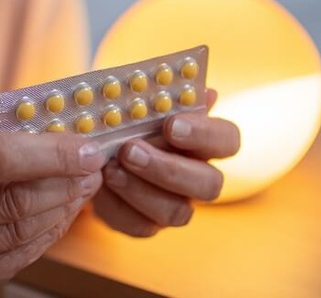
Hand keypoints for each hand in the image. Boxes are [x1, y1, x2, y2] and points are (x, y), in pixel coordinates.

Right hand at [0, 128, 104, 297]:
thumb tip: (53, 134)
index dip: (50, 153)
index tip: (85, 146)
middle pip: (17, 199)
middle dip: (67, 181)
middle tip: (94, 166)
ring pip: (24, 230)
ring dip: (65, 207)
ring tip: (83, 188)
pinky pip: (20, 257)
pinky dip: (49, 234)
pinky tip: (61, 216)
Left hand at [93, 89, 239, 236]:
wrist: (93, 149)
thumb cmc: (127, 119)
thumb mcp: (142, 102)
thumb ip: (168, 97)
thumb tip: (205, 93)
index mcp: (205, 142)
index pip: (227, 140)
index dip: (204, 134)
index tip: (171, 124)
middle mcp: (198, 177)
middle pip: (209, 184)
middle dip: (168, 168)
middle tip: (130, 149)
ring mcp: (175, 205)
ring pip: (176, 211)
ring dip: (140, 189)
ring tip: (110, 168)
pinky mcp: (146, 225)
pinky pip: (140, 226)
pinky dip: (117, 206)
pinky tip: (98, 186)